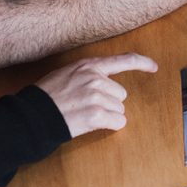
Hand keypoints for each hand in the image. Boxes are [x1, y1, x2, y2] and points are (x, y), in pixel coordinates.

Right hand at [35, 53, 158, 137]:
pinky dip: (109, 126)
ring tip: (84, 114)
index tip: (153, 67)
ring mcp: (96, 96)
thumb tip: (106, 81)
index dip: (141, 63)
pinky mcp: (95, 115)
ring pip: (119, 110)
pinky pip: (118, 122)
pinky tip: (92, 124)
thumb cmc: (47, 96)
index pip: (123, 60)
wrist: (33, 115)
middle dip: (109, 102)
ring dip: (107, 115)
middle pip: (121, 94)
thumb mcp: (67, 74)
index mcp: (89, 66)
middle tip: (86, 106)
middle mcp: (95, 78)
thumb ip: (88, 74)